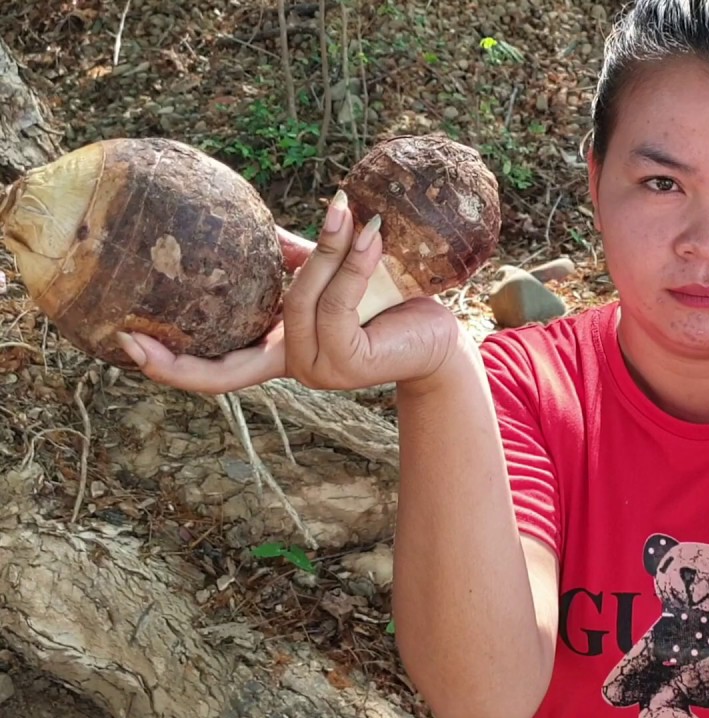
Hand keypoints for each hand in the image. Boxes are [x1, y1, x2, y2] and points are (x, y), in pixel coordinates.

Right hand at [116, 191, 464, 393]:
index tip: (126, 344)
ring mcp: (322, 370)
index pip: (219, 372)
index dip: (173, 366)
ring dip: (326, 253)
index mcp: (282, 351)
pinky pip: (337, 304)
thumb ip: (296, 262)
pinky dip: (350, 263)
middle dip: (181, 359)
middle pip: (232, 364)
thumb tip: (256, 228)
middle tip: (136, 336)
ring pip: (299, 304)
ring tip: (344, 210)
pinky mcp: (353, 361)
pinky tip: (367, 232)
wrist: (440, 331)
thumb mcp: (328, 278)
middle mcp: (296, 367)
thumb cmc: (388, 301)